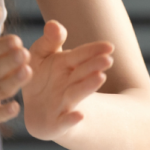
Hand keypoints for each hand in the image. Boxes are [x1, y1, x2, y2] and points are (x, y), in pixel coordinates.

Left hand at [22, 20, 113, 140]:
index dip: (94, 50)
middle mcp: (69, 84)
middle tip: (107, 59)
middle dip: (94, 66)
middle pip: (82, 73)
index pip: (81, 55)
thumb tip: (54, 24)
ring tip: (100, 77)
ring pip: (77, 93)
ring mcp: (64, 104)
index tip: (109, 46)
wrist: (39, 112)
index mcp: (67, 65)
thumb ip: (49, 41)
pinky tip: (79, 115)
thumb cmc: (43, 78)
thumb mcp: (41, 56)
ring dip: (88, 86)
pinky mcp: (56, 124)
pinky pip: (64, 122)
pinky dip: (71, 119)